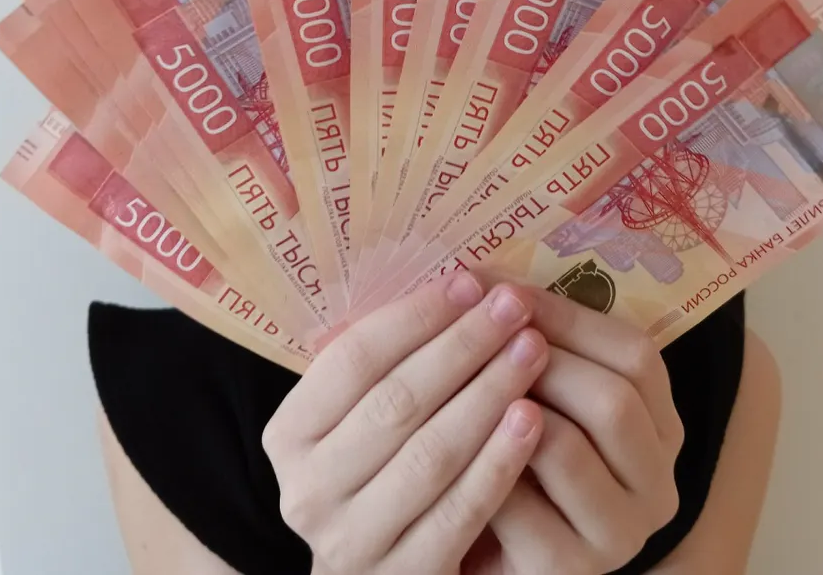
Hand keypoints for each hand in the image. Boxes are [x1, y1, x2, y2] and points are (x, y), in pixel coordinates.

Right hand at [263, 273, 550, 574]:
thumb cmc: (378, 471)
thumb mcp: (359, 419)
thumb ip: (387, 365)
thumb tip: (455, 282)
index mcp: (289, 434)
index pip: (354, 359)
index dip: (416, 316)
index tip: (471, 282)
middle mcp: (307, 490)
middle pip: (396, 401)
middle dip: (463, 346)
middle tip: (514, 307)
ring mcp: (352, 540)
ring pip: (431, 453)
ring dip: (488, 394)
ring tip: (534, 351)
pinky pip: (461, 510)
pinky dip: (500, 460)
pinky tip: (533, 419)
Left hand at [465, 289, 683, 574]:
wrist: (491, 546)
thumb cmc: (512, 453)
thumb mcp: (543, 395)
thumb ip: (534, 344)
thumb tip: (484, 276)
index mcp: (660, 426)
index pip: (637, 354)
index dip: (568, 315)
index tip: (505, 289)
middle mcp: (657, 483)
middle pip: (611, 399)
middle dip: (538, 358)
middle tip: (482, 333)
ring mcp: (619, 534)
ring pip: (565, 447)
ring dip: (505, 408)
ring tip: (462, 382)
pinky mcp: (568, 569)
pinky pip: (520, 506)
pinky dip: (481, 466)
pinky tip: (449, 446)